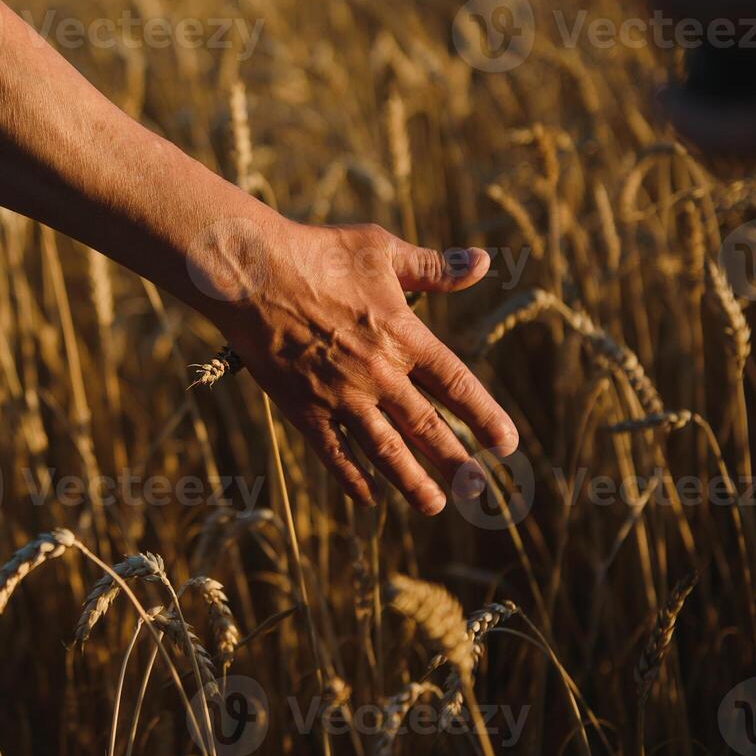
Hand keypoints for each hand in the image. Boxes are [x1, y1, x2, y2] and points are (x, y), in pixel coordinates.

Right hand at [204, 216, 517, 513]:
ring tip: (435, 505)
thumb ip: (435, 266)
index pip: (456, 386)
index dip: (484, 417)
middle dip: (456, 461)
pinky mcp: (302, 408)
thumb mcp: (381, 249)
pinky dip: (351, 477)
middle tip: (477, 489)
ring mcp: (339, 395)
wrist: (251, 274)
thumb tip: (485, 263)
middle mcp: (377, 373)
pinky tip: (368, 498)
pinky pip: (333, 452)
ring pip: (385, 450)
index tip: (505, 444)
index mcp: (402, 335)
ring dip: (412, 481)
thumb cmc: (316, 253)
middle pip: (427, 427)